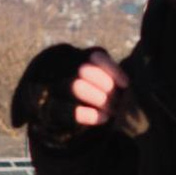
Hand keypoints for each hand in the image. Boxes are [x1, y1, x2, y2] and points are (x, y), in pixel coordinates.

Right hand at [10, 42, 140, 143]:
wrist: (61, 117)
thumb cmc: (94, 96)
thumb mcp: (102, 81)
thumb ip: (111, 76)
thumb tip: (126, 84)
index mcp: (78, 57)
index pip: (96, 56)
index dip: (112, 70)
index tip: (125, 84)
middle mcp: (62, 68)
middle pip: (87, 71)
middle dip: (107, 88)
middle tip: (118, 101)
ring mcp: (53, 87)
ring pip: (77, 86)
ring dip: (100, 100)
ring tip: (111, 110)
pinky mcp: (49, 108)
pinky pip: (71, 110)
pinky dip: (91, 115)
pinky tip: (103, 118)